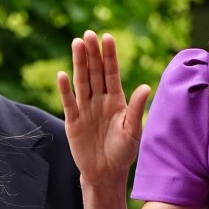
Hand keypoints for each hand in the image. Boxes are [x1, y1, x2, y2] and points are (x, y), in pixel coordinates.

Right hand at [57, 30, 150, 187]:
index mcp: (116, 100)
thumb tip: (146, 86)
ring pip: (82, 81)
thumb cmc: (122, 152)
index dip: (109, 56)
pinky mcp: (73, 121)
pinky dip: (65, 90)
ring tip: (76, 44)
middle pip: (95, 72)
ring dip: (78, 63)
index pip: (112, 73)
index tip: (107, 37)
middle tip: (88, 34)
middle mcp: (100, 100)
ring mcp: (85, 108)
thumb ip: (136, 109)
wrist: (105, 173)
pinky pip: (69, 102)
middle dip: (92, 54)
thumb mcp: (133, 131)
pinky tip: (62, 75)